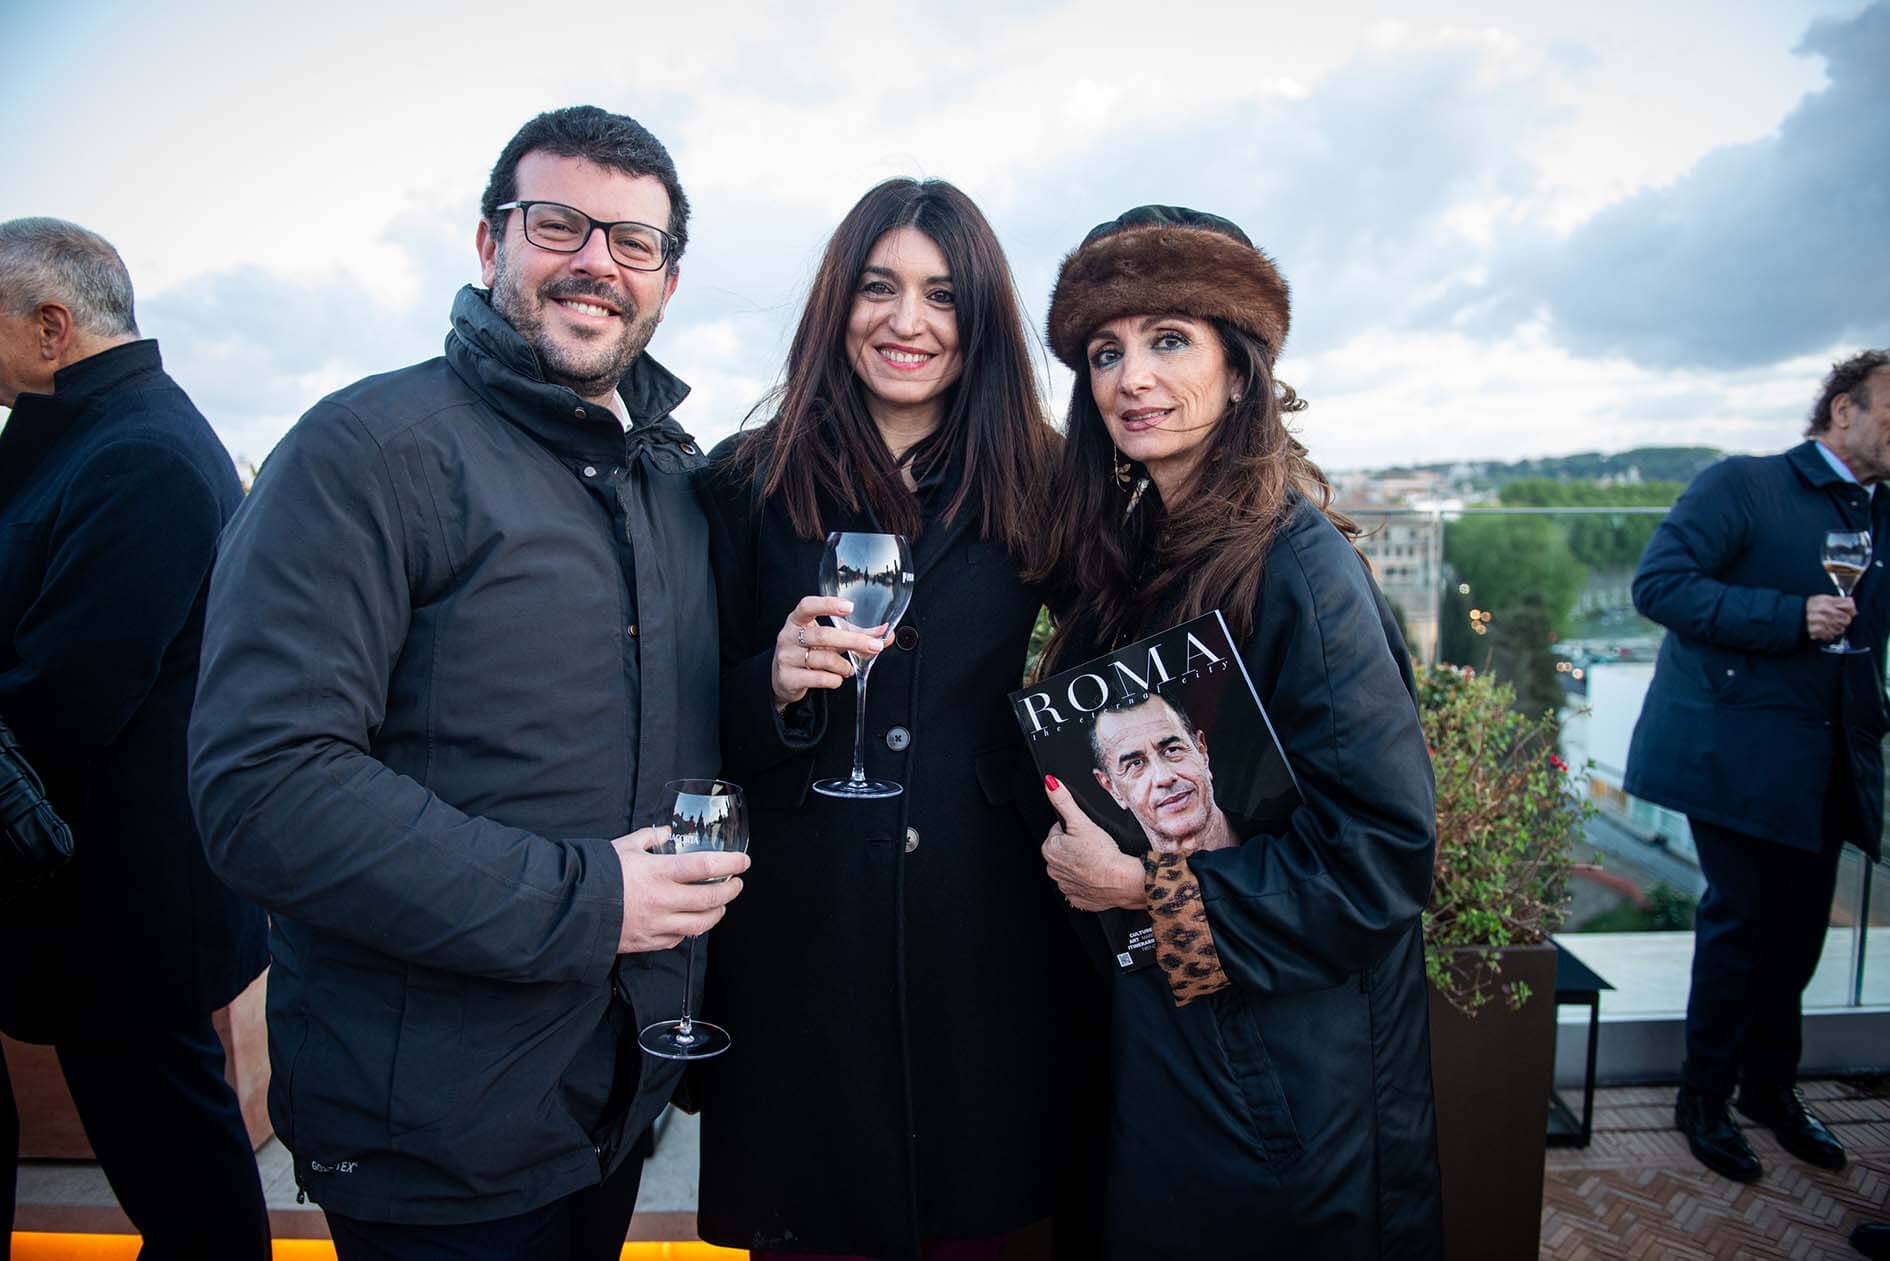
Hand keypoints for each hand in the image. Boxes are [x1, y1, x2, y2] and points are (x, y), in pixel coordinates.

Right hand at [610, 826, 750, 952]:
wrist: (569, 909)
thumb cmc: (596, 875)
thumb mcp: (623, 846)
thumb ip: (650, 837)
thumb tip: (666, 833)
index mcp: (658, 872)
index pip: (706, 866)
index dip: (731, 863)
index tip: (743, 861)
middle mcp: (662, 900)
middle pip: (711, 899)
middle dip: (731, 890)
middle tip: (736, 883)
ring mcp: (657, 925)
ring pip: (701, 924)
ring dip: (717, 914)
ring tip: (721, 905)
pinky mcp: (648, 942)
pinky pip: (678, 939)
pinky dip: (690, 930)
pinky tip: (691, 921)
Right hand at [771, 596, 888, 709]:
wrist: (784, 679)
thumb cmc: (809, 653)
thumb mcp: (828, 640)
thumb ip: (855, 635)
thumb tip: (885, 634)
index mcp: (797, 621)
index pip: (807, 606)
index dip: (828, 604)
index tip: (850, 607)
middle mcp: (789, 636)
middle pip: (823, 635)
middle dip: (852, 641)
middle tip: (873, 646)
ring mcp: (786, 657)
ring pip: (824, 660)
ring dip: (844, 666)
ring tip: (847, 668)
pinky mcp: (788, 678)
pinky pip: (819, 679)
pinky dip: (835, 680)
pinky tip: (836, 678)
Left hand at [1040, 775, 1146, 911]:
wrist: (1123, 881)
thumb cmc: (1103, 853)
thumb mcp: (1081, 821)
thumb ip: (1063, 801)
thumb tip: (1050, 784)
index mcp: (1050, 850)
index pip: (1058, 833)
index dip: (1074, 830)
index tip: (1086, 834)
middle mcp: (1053, 870)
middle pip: (1064, 851)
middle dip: (1077, 848)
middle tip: (1094, 846)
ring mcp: (1065, 886)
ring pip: (1073, 869)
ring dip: (1082, 864)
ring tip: (1097, 860)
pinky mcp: (1079, 899)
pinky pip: (1081, 888)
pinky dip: (1089, 882)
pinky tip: (1099, 876)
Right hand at [1807, 594, 1855, 642]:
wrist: (1795, 615)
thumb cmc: (1811, 606)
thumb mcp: (1824, 598)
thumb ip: (1839, 601)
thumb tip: (1853, 609)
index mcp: (1827, 601)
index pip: (1849, 605)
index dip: (1851, 610)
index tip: (1850, 612)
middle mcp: (1825, 612)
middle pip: (1847, 619)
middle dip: (1845, 620)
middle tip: (1839, 619)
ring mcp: (1821, 622)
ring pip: (1840, 629)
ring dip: (1837, 628)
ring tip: (1830, 624)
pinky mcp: (1817, 631)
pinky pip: (1831, 636)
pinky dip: (1829, 634)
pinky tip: (1825, 629)